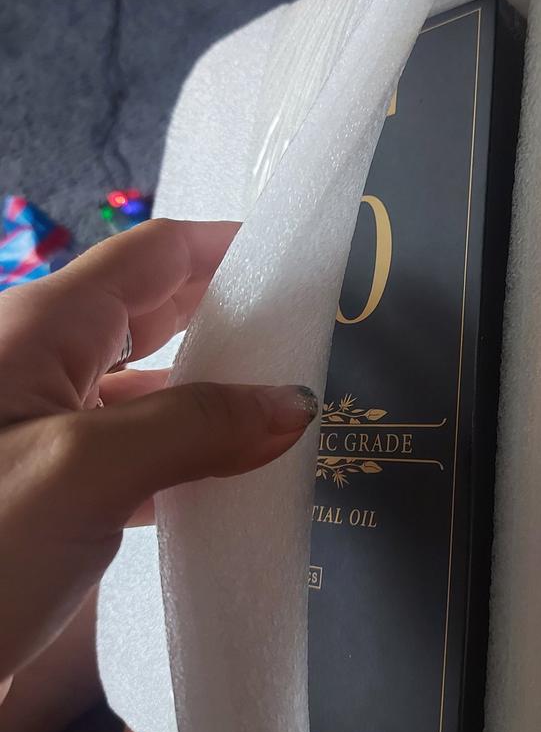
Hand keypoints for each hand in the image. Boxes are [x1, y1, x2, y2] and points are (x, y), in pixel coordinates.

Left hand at [0, 219, 316, 688]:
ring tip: (291, 405)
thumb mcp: (86, 472)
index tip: (301, 254)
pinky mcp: (43, 488)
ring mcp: (37, 428)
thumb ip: (196, 426)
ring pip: (144, 384)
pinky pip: (129, 447)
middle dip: (229, 312)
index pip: (153, 253)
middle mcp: (36, 363)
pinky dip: (183, 452)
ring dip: (213, 390)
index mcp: (39, 325)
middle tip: (313, 332)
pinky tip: (227, 478)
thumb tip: (294, 404)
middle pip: (151, 311)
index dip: (225, 243)